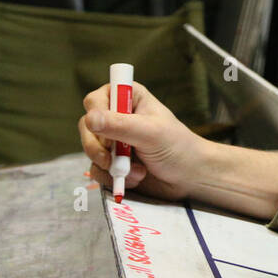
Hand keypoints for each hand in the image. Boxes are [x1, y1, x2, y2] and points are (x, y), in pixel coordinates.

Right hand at [78, 81, 207, 201]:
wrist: (191, 177)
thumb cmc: (178, 147)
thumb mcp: (150, 133)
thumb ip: (120, 125)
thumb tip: (89, 119)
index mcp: (128, 98)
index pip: (95, 101)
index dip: (97, 118)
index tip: (110, 136)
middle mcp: (117, 117)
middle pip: (86, 127)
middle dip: (98, 147)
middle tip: (111, 160)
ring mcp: (113, 141)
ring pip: (90, 150)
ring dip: (110, 166)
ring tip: (138, 172)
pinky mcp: (113, 162)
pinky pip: (97, 170)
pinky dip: (113, 178)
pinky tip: (136, 178)